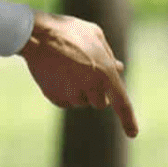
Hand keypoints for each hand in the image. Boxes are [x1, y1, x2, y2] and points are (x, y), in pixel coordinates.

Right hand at [18, 11, 137, 137]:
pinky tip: (57, 73)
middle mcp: (90, 87)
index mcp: (105, 73)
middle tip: (84, 71)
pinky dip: (65, 91)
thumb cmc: (68, 31)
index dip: (128, 120)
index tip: (133, 134)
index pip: (121, 103)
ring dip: (79, 90)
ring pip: (82, 102)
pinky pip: (67, 101)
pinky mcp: (56, 98)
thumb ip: (109, 55)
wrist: (34, 35)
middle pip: (100, 103)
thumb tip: (119, 70)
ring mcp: (72, 95)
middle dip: (97, 92)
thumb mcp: (94, 35)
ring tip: (66, 67)